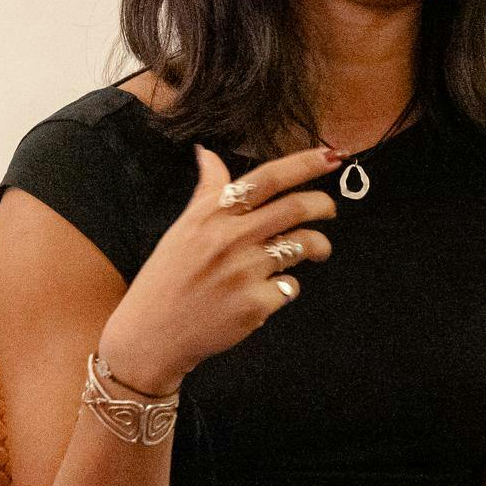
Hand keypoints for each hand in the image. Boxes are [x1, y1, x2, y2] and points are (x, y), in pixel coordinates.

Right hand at [97, 144, 338, 393]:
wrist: (152, 332)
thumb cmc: (167, 277)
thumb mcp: (182, 228)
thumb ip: (206, 191)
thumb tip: (207, 153)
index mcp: (212, 214)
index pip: (267, 178)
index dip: (305, 164)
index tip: (332, 156)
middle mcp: (229, 238)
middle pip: (296, 208)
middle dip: (324, 205)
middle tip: (328, 209)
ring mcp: (244, 272)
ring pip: (303, 246)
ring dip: (318, 246)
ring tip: (313, 251)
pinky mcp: (255, 305)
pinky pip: (291, 287)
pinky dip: (286, 288)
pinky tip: (268, 291)